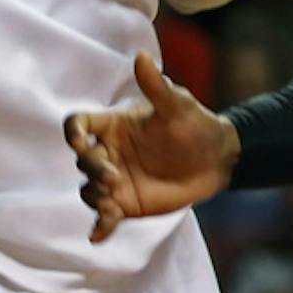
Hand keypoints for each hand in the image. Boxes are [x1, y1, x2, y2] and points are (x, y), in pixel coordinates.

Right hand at [65, 52, 240, 241]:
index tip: (83, 141)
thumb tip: (142, 57)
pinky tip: (98, 236)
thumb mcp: (178, 106)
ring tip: (112, 199)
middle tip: (112, 175)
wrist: (218, 159)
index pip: (79, 125)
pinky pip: (104, 216)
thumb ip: (157, 86)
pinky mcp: (124, 203)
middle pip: (82, 160)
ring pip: (88, 190)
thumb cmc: (197, 125)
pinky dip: (99, 226)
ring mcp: (113, 179)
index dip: (74, 133)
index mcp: (113, 125)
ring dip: (95, 195)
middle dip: (92, 168)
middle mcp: (107, 152)